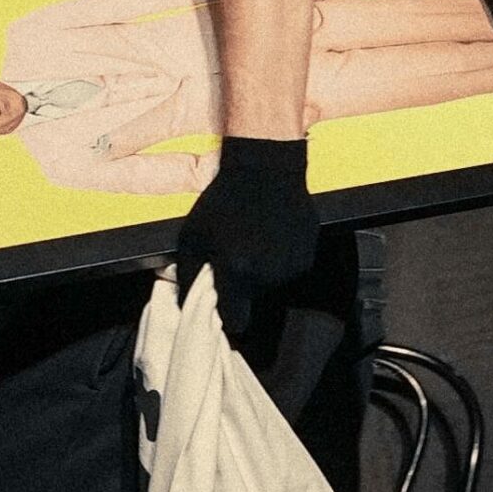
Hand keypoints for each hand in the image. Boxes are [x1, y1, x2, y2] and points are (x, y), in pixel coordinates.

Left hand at [175, 137, 317, 340]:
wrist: (265, 170)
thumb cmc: (222, 202)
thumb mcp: (191, 237)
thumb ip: (186, 277)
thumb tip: (185, 308)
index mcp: (237, 271)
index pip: (236, 321)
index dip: (228, 317)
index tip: (222, 306)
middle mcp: (268, 274)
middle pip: (253, 301)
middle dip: (242, 287)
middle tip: (233, 258)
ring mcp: (292, 266)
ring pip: (272, 286)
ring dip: (261, 273)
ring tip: (252, 242)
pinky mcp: (307, 256)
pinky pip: (289, 272)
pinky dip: (279, 261)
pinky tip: (270, 236)